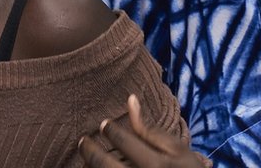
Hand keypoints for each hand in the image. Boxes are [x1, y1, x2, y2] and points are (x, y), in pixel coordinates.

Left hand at [79, 95, 203, 166]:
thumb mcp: (176, 149)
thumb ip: (150, 129)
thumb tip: (130, 99)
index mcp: (155, 164)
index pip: (123, 141)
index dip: (110, 130)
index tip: (104, 124)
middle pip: (103, 164)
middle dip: (89, 150)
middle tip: (83, 141)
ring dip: (89, 166)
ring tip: (87, 158)